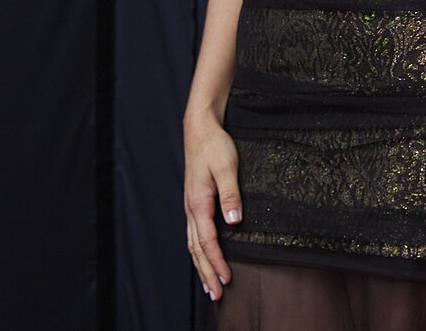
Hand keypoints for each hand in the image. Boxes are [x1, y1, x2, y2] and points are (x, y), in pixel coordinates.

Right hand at [183, 116, 242, 301]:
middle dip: (207, 273)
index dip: (217, 262)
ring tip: (209, 286)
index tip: (227, 280)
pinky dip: (198, 253)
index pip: (207, 241)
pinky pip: (194, 235)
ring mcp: (191, 207)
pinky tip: (203, 259)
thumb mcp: (227, 168)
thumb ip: (231, 195)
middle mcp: (191, 209)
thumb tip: (235, 222)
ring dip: (201, 266)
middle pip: (197, 250)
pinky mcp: (194, 203)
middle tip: (217, 295)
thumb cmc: (215, 147)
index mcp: (199, 203)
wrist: (200, 130)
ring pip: (193, 245)